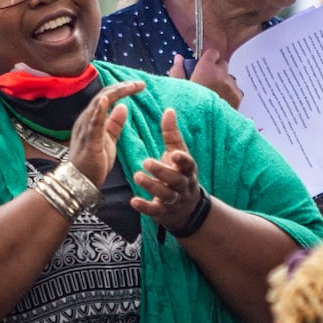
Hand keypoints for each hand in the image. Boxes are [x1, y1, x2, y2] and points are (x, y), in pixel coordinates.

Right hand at [67, 77, 143, 185]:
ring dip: (114, 94)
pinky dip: (99, 110)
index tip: (139, 86)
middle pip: (103, 96)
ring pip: (99, 104)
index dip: (122, 89)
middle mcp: (86, 120)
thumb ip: (115, 124)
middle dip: (122, 88)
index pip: (106, 97)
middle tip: (139, 84)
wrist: (79, 183)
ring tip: (129, 87)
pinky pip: (94, 123)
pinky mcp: (89, 140)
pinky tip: (106, 100)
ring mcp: (86, 129)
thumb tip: (124, 106)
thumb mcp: (108, 139)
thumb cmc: (92, 162)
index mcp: (91, 119)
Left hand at [132, 109, 202, 229]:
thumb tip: (169, 110)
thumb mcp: (178, 154)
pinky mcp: (163, 212)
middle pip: (175, 180)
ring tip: (137, 176)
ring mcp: (174, 200)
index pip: (188, 164)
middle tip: (146, 162)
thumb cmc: (179, 174)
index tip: (173, 153)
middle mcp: (183, 186)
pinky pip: (155, 211)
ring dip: (151, 186)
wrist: (187, 209)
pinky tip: (133, 201)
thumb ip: (172, 134)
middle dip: (162, 171)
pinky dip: (145, 207)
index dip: (183, 160)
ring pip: (165, 195)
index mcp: (188, 170)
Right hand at [168, 50, 241, 108]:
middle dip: (215, 70)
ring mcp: (231, 87)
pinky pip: (235, 90)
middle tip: (206, 82)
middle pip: (222, 65)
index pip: (212, 53)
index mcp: (206, 69)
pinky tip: (220, 102)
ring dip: (223, 82)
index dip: (207, 59)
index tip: (203, 65)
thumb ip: (178, 70)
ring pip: (229, 78)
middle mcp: (222, 75)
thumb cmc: (187, 108)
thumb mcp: (178, 88)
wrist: (201, 130)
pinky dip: (229, 93)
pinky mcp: (238, 98)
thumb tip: (179, 59)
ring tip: (213, 95)